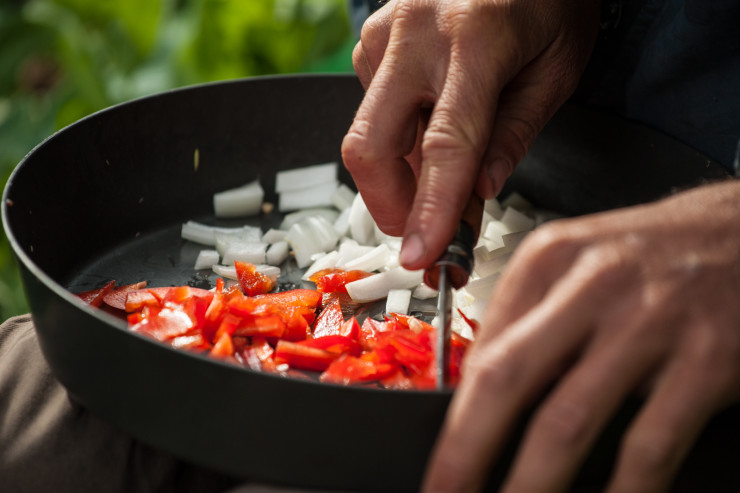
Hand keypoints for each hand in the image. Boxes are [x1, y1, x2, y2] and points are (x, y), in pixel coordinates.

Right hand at [342, 0, 598, 269]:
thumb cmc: (547, 1)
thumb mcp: (557, 69)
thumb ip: (515, 134)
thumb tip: (478, 194)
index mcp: (477, 39)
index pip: (446, 145)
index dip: (431, 210)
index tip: (423, 256)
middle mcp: (416, 33)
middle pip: (372, 146)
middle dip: (389, 205)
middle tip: (421, 233)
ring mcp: (385, 32)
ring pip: (367, 134)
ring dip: (399, 173)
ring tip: (443, 172)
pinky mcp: (370, 38)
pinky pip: (370, 109)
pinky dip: (397, 138)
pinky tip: (429, 125)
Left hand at [423, 180, 739, 491]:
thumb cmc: (655, 252)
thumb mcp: (579, 260)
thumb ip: (530, 316)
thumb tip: (479, 387)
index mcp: (550, 258)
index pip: (484, 348)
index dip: (454, 414)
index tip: (443, 455)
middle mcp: (592, 285)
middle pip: (506, 381)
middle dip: (465, 452)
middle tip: (443, 492)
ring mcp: (650, 321)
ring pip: (568, 421)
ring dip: (531, 484)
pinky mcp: (708, 357)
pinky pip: (650, 444)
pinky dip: (621, 491)